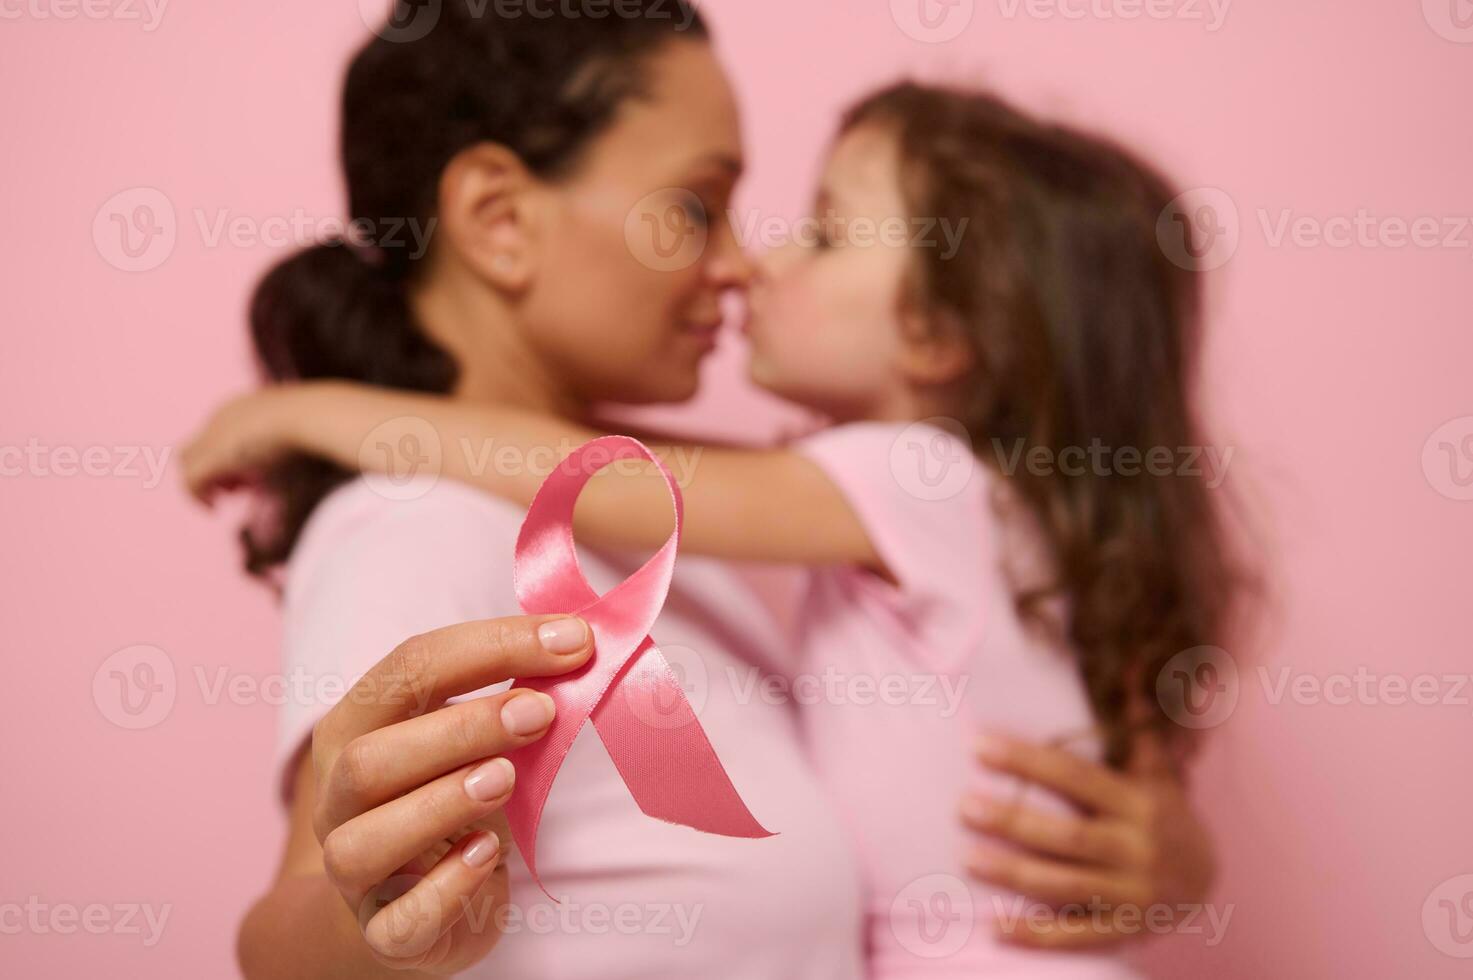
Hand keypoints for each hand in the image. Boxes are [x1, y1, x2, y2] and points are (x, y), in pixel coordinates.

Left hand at [180, 386, 306, 502]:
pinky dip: (197, 498)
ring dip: (201, 485)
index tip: (249, 477)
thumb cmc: (315, 420)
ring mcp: (213, 438)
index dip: (227, 458)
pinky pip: (190, 482)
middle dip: (212, 470)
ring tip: (222, 501)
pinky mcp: (213, 458)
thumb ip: (292, 436)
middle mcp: (219, 418)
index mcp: (238, 407)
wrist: (310, 414)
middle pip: (195, 447)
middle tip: (236, 489)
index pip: (216, 432)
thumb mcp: (299, 426)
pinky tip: (213, 510)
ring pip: (186, 464)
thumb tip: (306, 446)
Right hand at [310, 614, 592, 972]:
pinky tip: (490, 854)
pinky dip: (447, 885)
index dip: (492, 645)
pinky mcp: (383, 933)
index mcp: (356, 727)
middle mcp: (337, 798)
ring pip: (364, 840)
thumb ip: (512, 698)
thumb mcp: (471, 743)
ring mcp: (351, 873)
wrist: (413, 909)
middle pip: (369, 757)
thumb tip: (581, 645)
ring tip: (507, 778)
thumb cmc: (449, 801)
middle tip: (541, 714)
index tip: (572, 640)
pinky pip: (400, 919)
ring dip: (442, 803)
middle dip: (460, 729)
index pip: (409, 668)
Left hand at [961, 731, 1214, 949]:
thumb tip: (1133, 662)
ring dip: (1013, 874)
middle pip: (1067, 836)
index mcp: (1139, 804)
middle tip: (962, 806)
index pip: (1076, 778)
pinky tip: (995, 926)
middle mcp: (1137, 849)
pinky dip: (1035, 934)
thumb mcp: (1156, 771)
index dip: (1027, 760)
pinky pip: (1076, 936)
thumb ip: (1135, 724)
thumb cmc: (1164, 815)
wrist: (1208, 884)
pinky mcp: (1124, 931)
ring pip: (1065, 885)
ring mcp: (1131, 895)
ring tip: (967, 858)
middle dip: (1013, 820)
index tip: (980, 745)